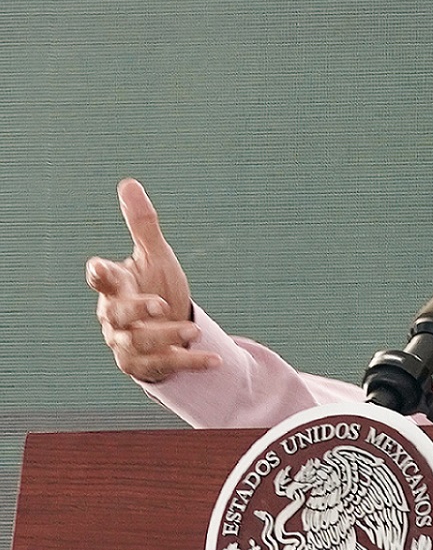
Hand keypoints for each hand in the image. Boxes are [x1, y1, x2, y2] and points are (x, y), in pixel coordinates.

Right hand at [85, 178, 220, 381]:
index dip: (99, 274)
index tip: (100, 268)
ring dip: (167, 338)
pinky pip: (165, 366)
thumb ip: (142, 225)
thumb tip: (128, 183)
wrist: (166, 329)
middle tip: (161, 305)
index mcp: (117, 288)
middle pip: (116, 315)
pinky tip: (215, 360)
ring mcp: (127, 344)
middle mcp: (116, 317)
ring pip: (139, 344)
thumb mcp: (155, 256)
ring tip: (193, 332)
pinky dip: (191, 363)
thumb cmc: (155, 287)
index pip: (100, 280)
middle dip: (136, 311)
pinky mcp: (145, 366)